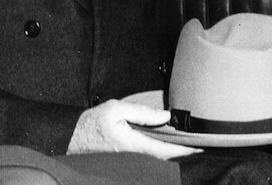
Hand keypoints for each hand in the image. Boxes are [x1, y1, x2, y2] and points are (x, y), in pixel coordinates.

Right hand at [66, 99, 200, 159]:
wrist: (70, 139)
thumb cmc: (90, 125)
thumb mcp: (114, 109)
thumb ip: (141, 112)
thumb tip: (165, 116)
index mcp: (134, 144)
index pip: (168, 149)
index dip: (186, 147)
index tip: (201, 143)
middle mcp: (136, 158)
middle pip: (166, 157)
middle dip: (182, 150)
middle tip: (196, 141)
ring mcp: (132, 162)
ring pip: (158, 159)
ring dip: (171, 151)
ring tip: (182, 141)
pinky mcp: (128, 162)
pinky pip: (149, 159)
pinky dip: (160, 152)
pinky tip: (162, 144)